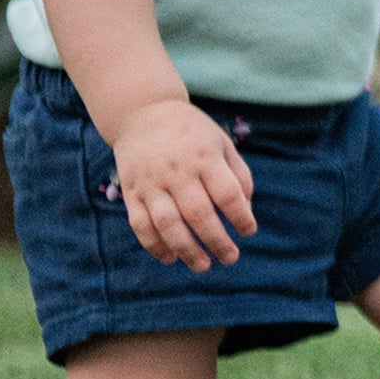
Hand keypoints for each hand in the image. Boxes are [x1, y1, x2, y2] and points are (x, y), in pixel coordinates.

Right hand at [110, 99, 256, 270]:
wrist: (142, 113)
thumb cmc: (192, 134)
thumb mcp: (221, 143)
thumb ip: (238, 176)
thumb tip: (246, 212)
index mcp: (204, 157)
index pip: (227, 194)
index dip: (241, 217)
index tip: (248, 231)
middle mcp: (177, 171)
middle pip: (199, 214)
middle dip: (217, 242)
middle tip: (230, 258)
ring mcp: (151, 183)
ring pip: (168, 224)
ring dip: (187, 250)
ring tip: (203, 265)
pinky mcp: (131, 192)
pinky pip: (140, 224)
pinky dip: (154, 245)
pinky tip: (170, 258)